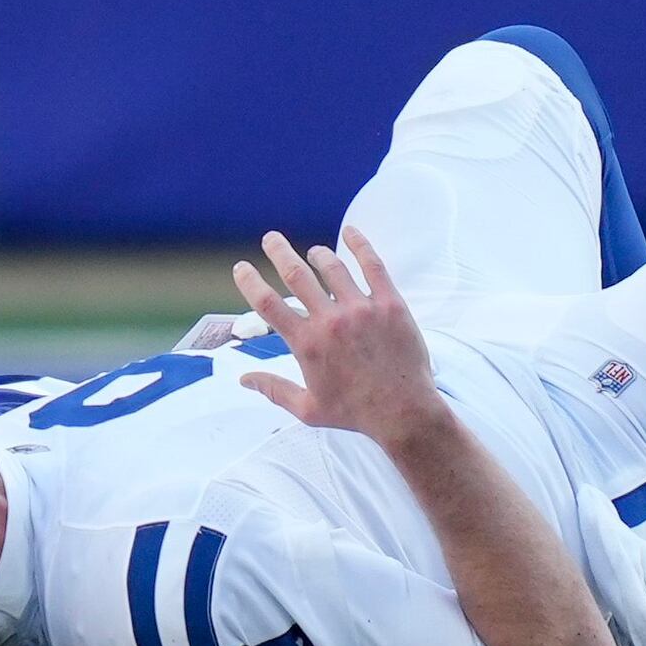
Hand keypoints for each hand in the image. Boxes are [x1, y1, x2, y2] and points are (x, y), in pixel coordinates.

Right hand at [236, 227, 444, 449]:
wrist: (403, 412)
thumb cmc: (355, 413)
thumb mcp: (308, 409)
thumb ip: (273, 389)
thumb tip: (244, 379)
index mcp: (307, 344)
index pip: (268, 304)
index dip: (250, 282)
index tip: (241, 267)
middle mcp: (330, 321)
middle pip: (296, 274)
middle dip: (279, 252)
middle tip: (271, 238)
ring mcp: (361, 309)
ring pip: (333, 267)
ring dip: (318, 254)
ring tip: (313, 251)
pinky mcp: (390, 304)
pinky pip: (372, 265)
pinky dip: (360, 244)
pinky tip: (350, 232)